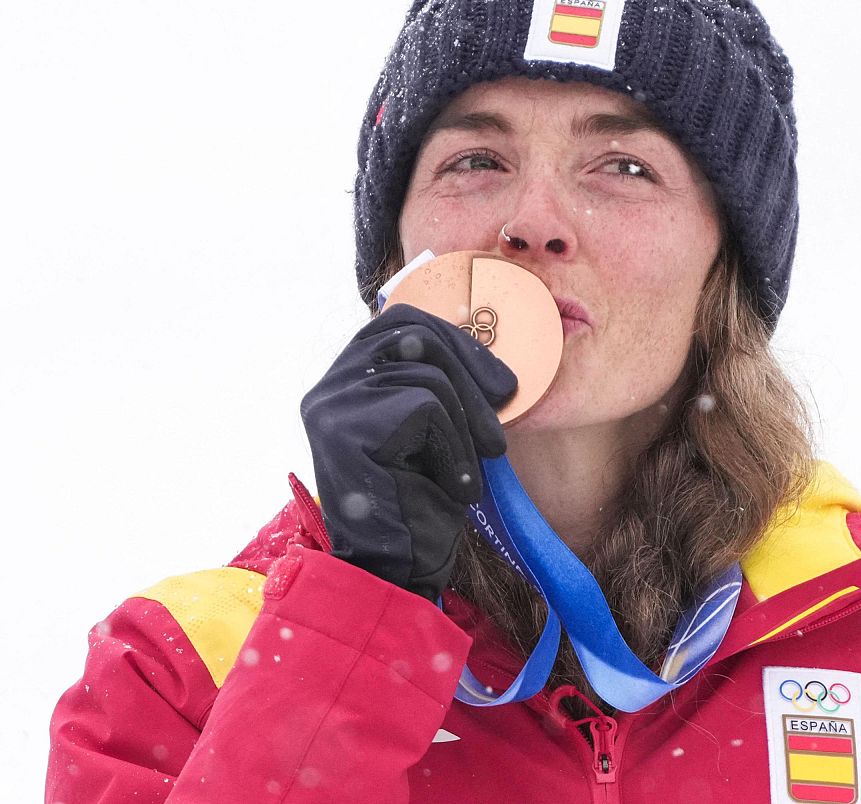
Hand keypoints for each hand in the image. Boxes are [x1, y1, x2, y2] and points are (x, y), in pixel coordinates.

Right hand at [300, 304, 516, 599]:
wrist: (401, 568)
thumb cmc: (422, 501)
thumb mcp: (439, 431)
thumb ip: (446, 385)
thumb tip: (496, 362)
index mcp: (347, 380)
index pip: (403, 321)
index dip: (459, 341)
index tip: (502, 385)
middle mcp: (329, 387)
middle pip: (416, 336)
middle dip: (473, 378)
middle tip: (498, 435)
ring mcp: (331, 405)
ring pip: (429, 376)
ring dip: (466, 428)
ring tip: (467, 475)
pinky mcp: (345, 428)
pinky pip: (427, 409)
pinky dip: (455, 451)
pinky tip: (452, 489)